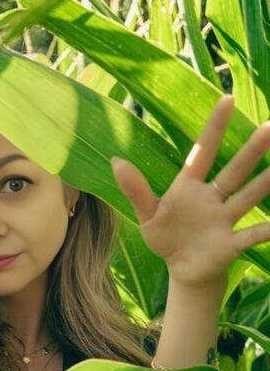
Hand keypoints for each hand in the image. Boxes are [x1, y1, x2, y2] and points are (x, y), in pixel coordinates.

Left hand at [110, 95, 269, 290]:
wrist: (182, 271)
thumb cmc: (166, 239)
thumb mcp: (148, 215)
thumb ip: (136, 190)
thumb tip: (115, 160)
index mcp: (190, 187)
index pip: (203, 152)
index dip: (214, 127)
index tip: (227, 99)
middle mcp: (212, 198)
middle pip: (235, 170)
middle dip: (253, 149)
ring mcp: (224, 220)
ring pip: (249, 197)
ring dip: (265, 182)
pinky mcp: (231, 243)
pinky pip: (252, 234)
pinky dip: (267, 229)